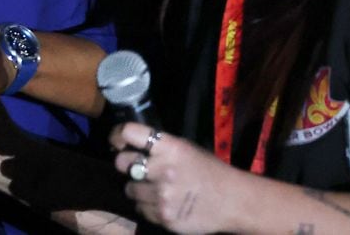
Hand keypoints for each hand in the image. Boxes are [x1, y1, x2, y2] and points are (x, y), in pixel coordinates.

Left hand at [110, 123, 244, 232]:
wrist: (233, 202)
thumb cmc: (208, 171)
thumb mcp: (185, 149)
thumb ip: (159, 146)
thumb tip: (129, 143)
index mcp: (170, 147)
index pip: (129, 133)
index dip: (118, 135)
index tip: (116, 140)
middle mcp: (163, 170)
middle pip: (122, 163)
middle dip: (127, 165)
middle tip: (138, 169)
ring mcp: (162, 195)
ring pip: (129, 189)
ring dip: (138, 188)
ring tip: (156, 189)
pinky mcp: (163, 217)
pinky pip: (140, 208)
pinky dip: (147, 206)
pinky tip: (163, 203)